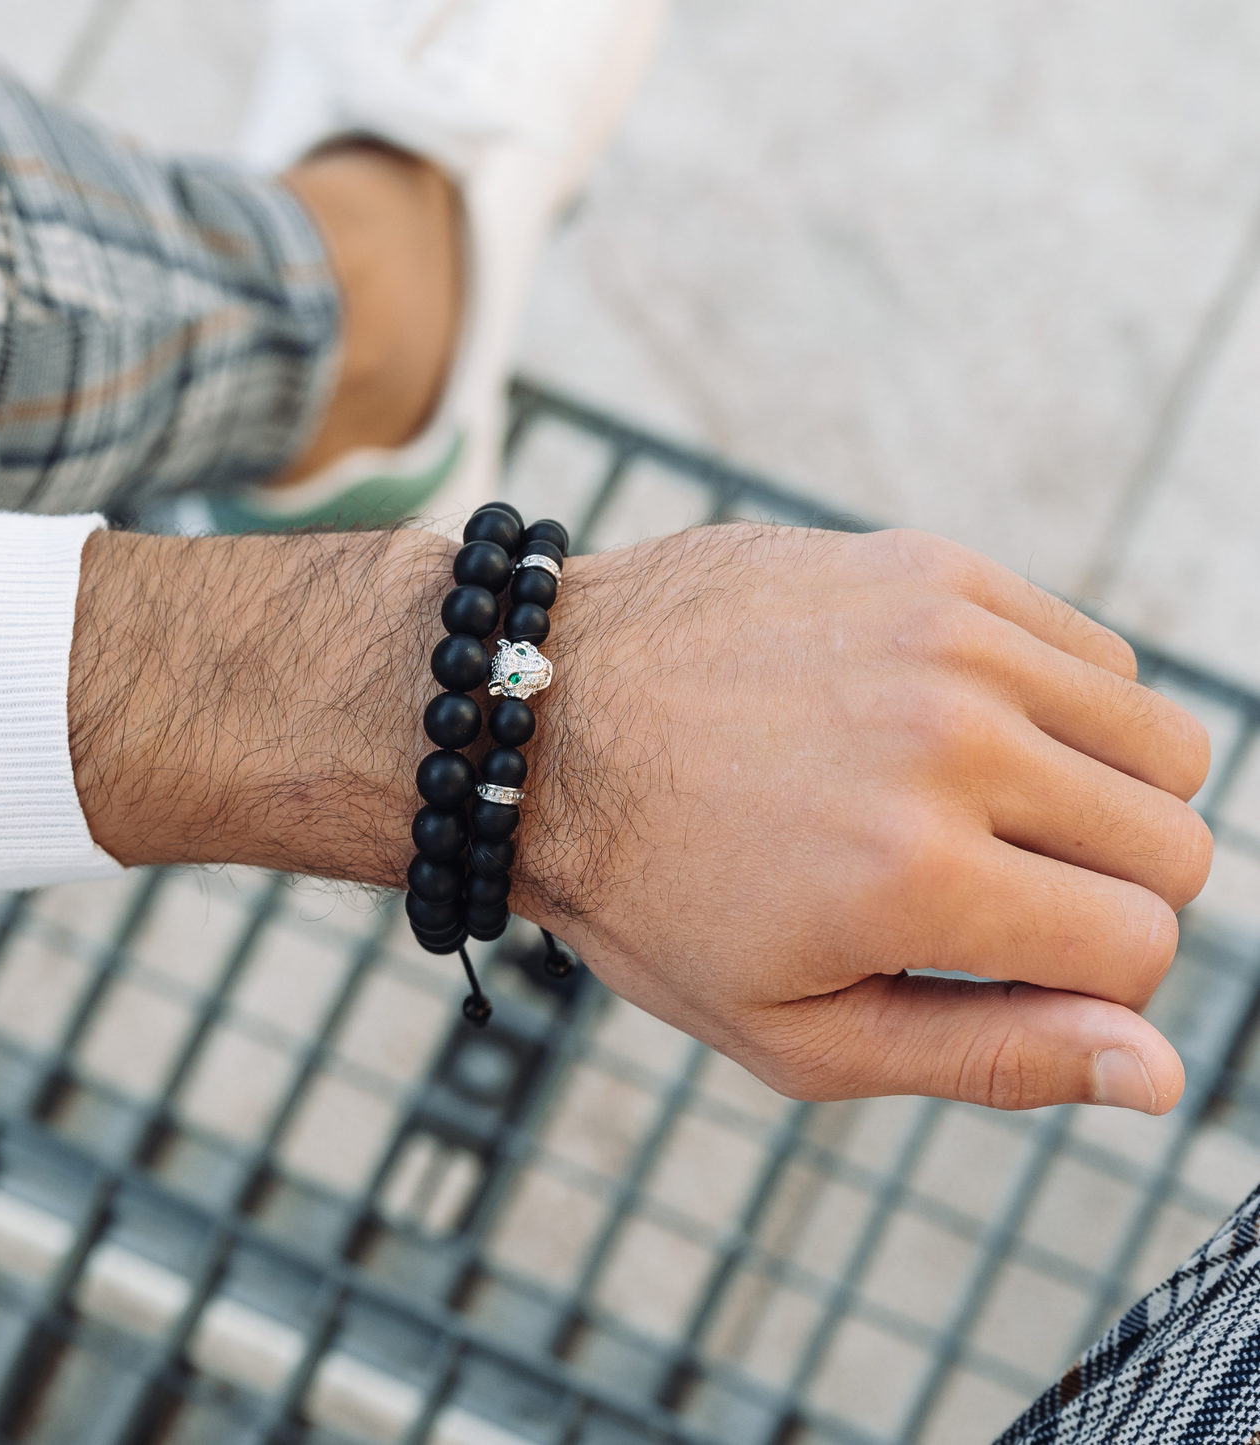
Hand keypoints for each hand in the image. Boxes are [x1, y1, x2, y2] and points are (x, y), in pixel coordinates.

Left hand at [69, 523, 1210, 1115]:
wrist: (542, 723)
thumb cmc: (650, 892)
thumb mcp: (792, 1030)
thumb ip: (987, 1057)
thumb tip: (1158, 1071)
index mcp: (916, 875)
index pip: (1139, 948)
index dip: (1083, 983)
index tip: (1001, 964)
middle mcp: (954, 739)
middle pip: (1173, 842)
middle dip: (1105, 895)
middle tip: (989, 895)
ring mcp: (948, 635)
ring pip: (1158, 740)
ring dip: (1097, 798)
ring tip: (978, 813)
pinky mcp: (933, 567)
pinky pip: (1091, 652)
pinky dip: (1057, 708)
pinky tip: (954, 730)